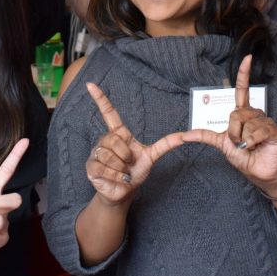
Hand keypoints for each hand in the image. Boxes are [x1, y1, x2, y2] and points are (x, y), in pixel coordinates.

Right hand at [84, 82, 188, 204]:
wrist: (125, 191)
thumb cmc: (136, 171)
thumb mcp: (152, 156)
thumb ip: (166, 144)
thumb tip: (185, 135)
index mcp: (119, 133)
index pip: (108, 112)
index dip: (100, 98)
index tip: (90, 84)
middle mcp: (105, 140)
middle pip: (115, 140)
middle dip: (126, 156)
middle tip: (128, 164)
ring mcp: (96, 153)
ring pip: (109, 156)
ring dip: (121, 169)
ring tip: (122, 172)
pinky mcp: (90, 167)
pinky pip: (103, 168)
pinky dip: (115, 177)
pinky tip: (116, 179)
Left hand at [182, 55, 276, 191]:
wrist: (257, 172)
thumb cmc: (242, 156)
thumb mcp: (220, 144)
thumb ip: (205, 136)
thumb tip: (184, 135)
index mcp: (242, 112)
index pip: (242, 89)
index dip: (244, 73)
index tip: (247, 57)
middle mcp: (255, 113)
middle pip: (236, 114)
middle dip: (233, 133)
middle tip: (239, 144)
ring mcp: (266, 120)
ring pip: (247, 125)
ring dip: (244, 140)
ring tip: (250, 146)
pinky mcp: (275, 130)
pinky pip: (259, 131)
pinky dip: (254, 142)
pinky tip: (258, 146)